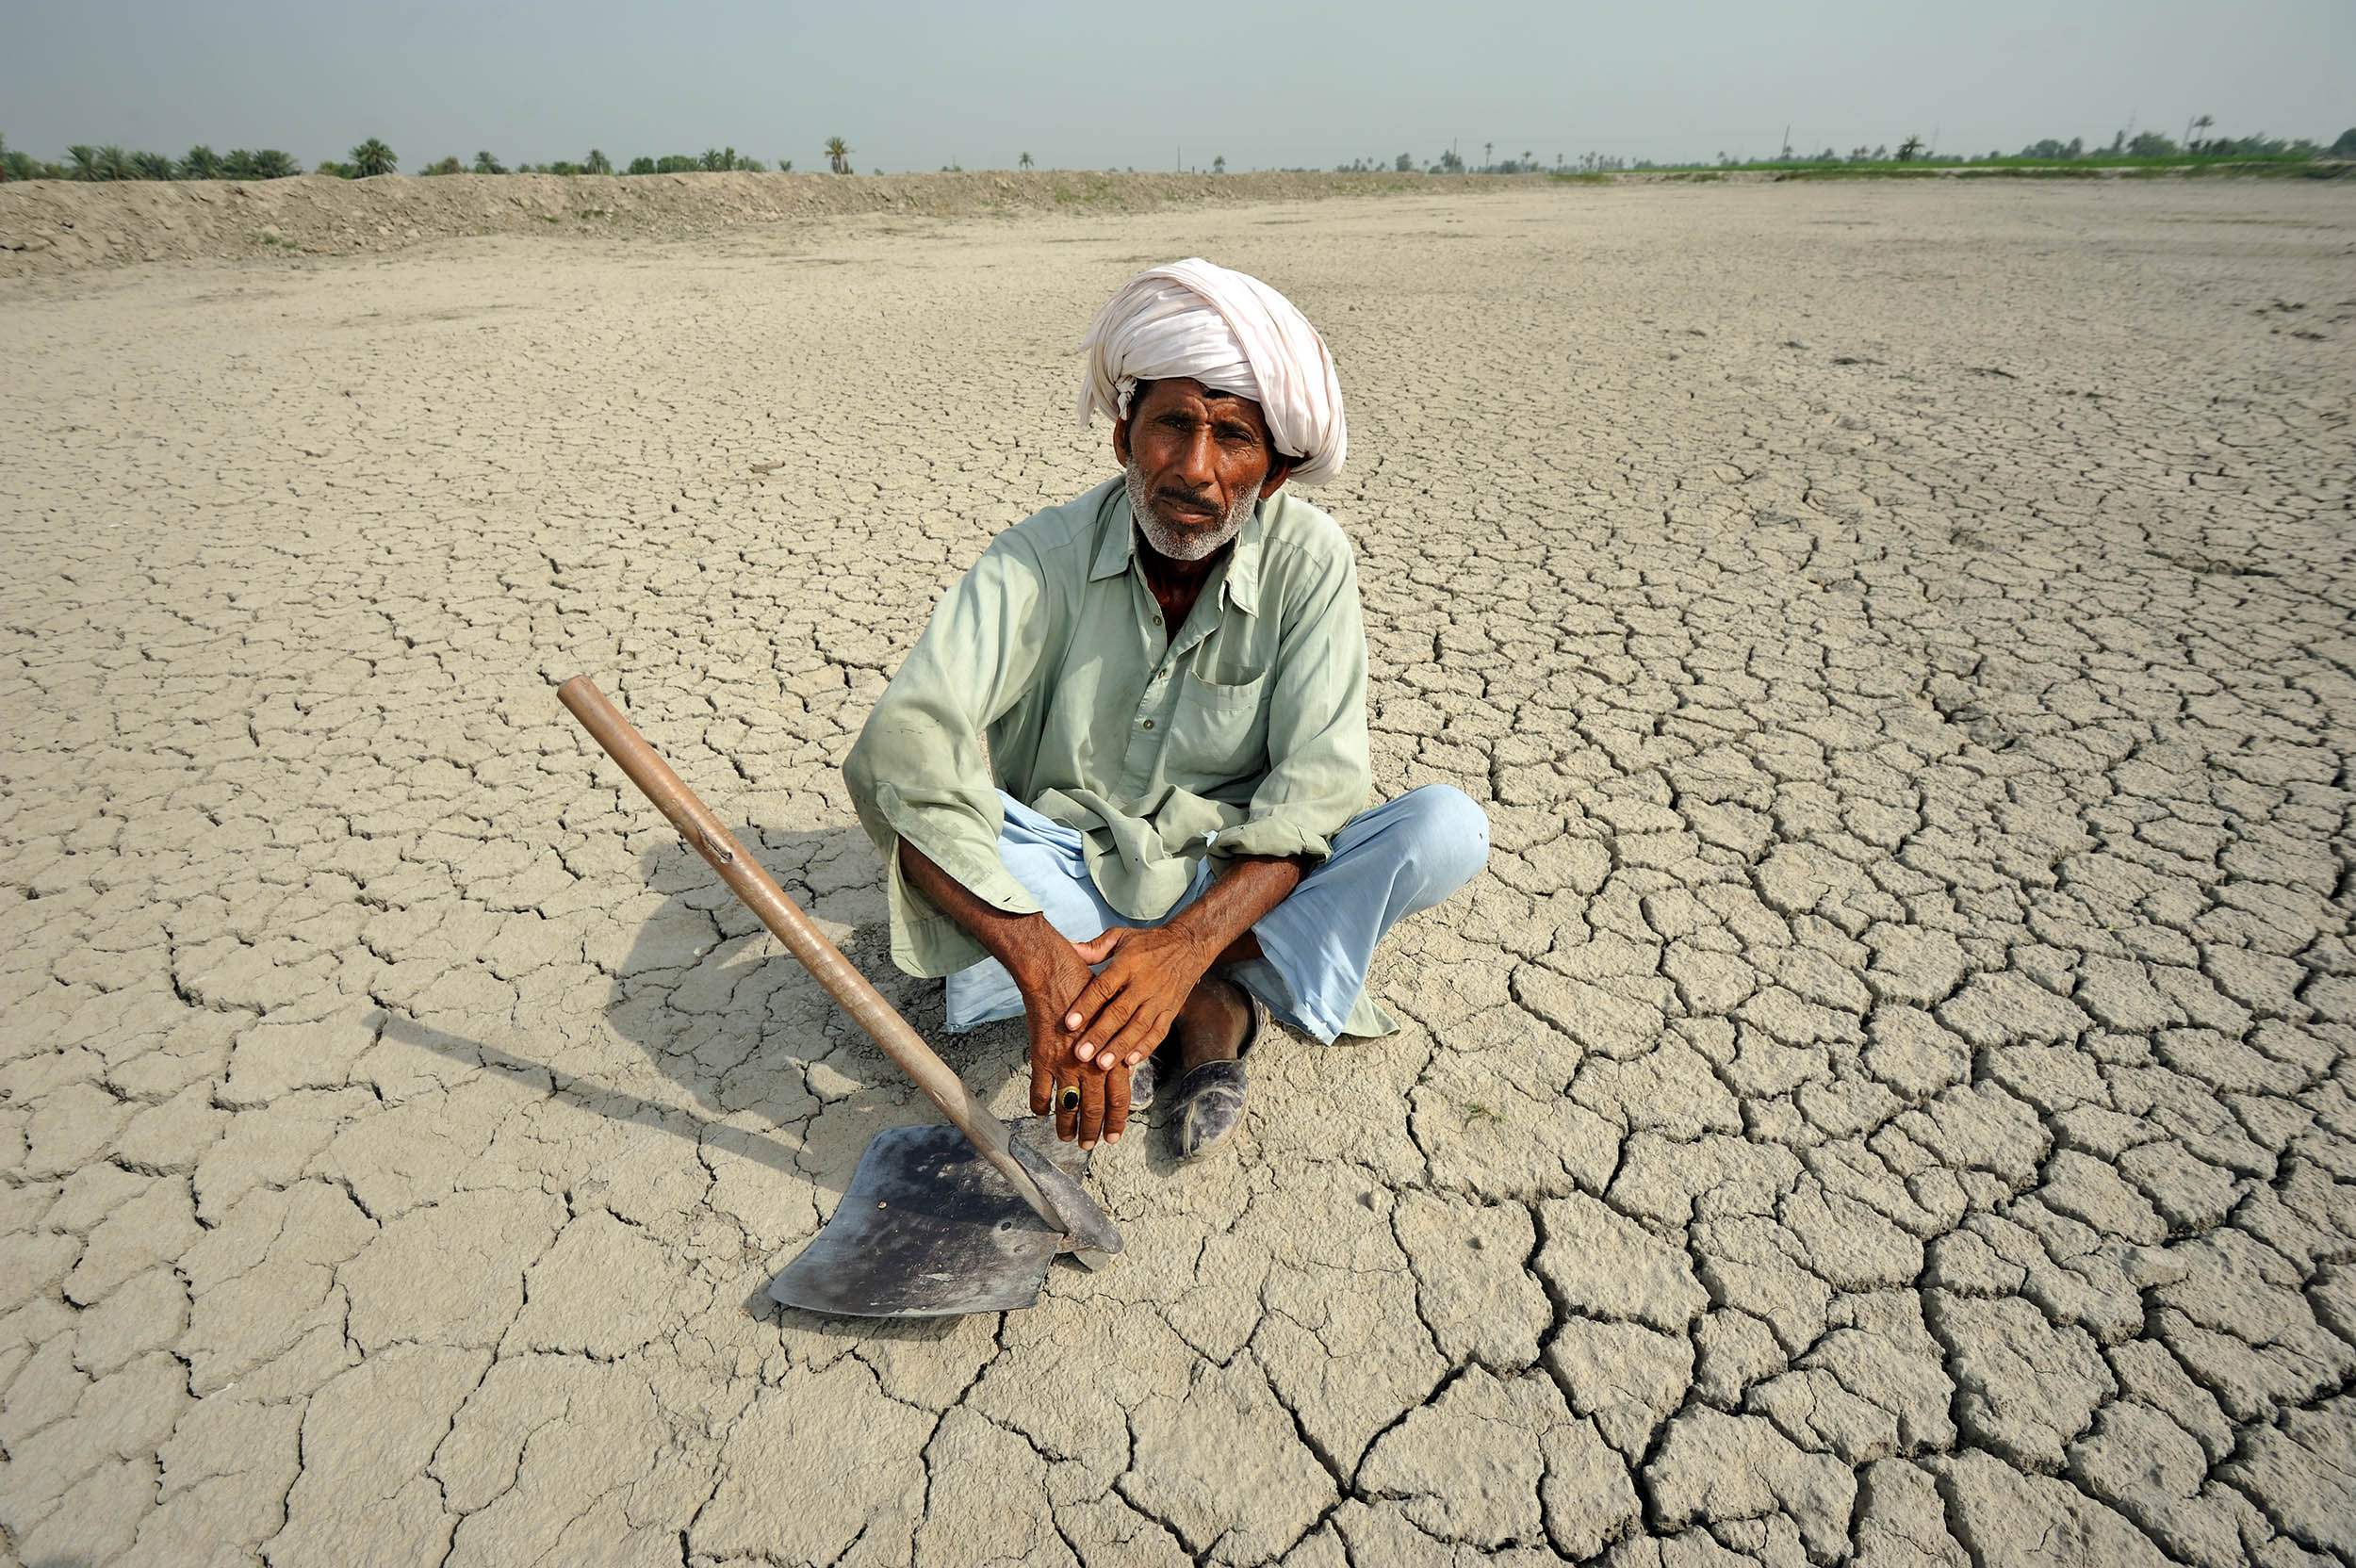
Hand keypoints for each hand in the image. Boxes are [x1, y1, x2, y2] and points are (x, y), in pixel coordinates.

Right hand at [1011, 931, 1133, 1147]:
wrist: (1055, 973)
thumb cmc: (1087, 989)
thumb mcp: (1113, 1017)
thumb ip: (1116, 1045)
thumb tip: (1123, 1069)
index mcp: (1111, 1054)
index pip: (1119, 1098)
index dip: (1116, 1120)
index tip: (1112, 1137)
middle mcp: (1091, 1064)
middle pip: (1093, 1109)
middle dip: (1091, 1131)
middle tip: (1088, 1146)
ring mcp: (1065, 1063)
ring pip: (1067, 1106)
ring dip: (1066, 1125)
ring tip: (1066, 1138)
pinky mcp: (1041, 1058)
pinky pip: (1039, 1092)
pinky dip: (1039, 1105)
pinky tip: (1040, 1113)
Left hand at [1063, 925, 1212, 1074]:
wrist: (1188, 945)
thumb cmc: (1148, 943)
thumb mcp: (1120, 937)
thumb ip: (1093, 948)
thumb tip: (1067, 948)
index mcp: (1128, 963)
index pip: (1104, 987)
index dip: (1086, 1006)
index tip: (1069, 1024)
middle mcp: (1144, 983)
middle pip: (1120, 1012)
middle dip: (1100, 1035)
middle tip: (1081, 1054)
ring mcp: (1159, 999)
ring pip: (1139, 1027)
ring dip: (1120, 1047)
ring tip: (1102, 1064)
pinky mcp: (1171, 1010)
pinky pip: (1159, 1032)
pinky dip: (1145, 1048)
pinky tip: (1130, 1061)